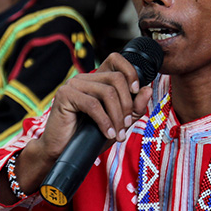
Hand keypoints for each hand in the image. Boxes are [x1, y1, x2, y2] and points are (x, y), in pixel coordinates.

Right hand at [13, 52, 153, 195]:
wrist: (63, 151)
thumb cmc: (89, 136)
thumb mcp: (118, 122)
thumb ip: (134, 108)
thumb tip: (147, 90)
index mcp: (96, 80)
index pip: (115, 59)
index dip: (130, 72)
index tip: (136, 91)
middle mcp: (85, 78)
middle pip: (117, 78)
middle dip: (127, 104)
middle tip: (127, 125)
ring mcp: (73, 84)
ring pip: (108, 92)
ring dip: (117, 116)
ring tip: (118, 133)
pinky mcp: (65, 95)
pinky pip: (93, 105)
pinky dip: (105, 121)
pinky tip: (108, 133)